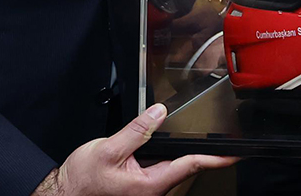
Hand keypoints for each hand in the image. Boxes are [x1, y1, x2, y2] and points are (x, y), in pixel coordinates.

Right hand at [36, 103, 234, 195]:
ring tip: (190, 138)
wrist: (65, 193)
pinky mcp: (140, 185)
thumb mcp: (109, 150)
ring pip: (173, 167)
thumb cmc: (82, 180)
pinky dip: (166, 155)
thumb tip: (158, 113)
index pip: (191, 166)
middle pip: (185, 167)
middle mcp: (153, 189)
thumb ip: (137, 131)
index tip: (235, 153)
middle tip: (219, 139)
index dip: (216, 158)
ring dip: (181, 153)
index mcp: (150, 184)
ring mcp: (147, 188)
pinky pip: (160, 167)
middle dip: (201, 152)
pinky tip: (159, 144)